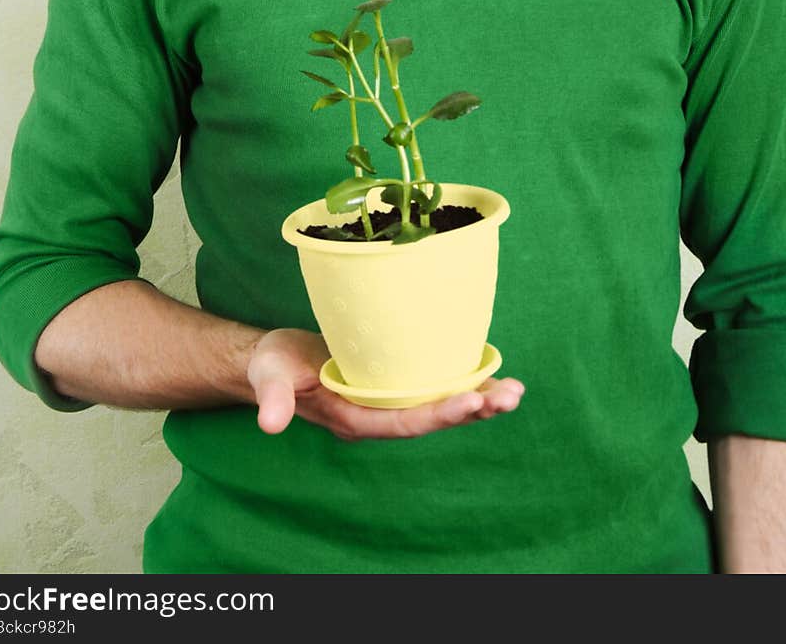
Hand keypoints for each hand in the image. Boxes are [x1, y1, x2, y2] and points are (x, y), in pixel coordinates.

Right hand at [246, 327, 524, 438]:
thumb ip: (273, 398)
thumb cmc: (275, 366)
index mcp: (357, 419)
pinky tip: (490, 373)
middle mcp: (381, 415)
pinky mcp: (396, 382)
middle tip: (511, 396)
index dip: (441, 414)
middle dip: (474, 408)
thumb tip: (270, 423)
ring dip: (479, 398)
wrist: (278, 362)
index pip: (406, 423)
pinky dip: (464, 381)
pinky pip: (434, 386)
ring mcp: (391, 401)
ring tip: (515, 392)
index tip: (474, 401)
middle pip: (434, 419)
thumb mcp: (271, 376)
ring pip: (441, 405)